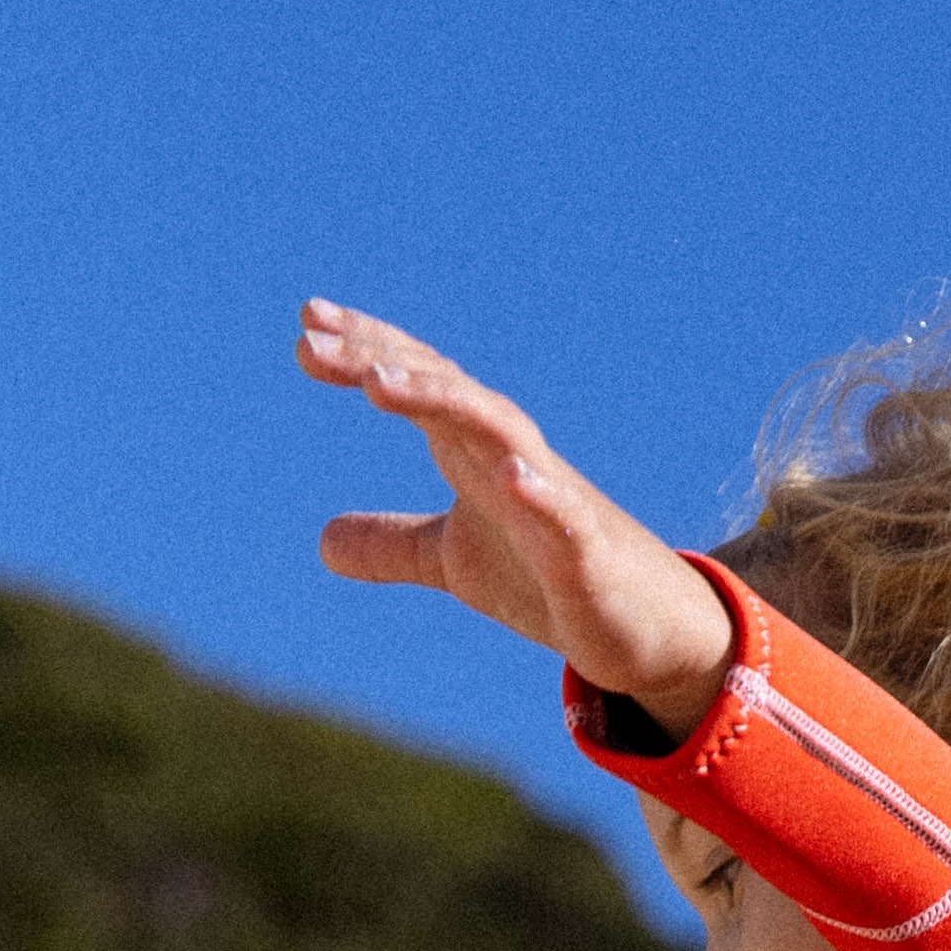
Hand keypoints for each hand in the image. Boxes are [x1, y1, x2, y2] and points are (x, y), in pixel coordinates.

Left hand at [301, 301, 736, 719]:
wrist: (643, 627)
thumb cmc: (548, 578)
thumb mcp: (456, 562)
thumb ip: (394, 544)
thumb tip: (322, 543)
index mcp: (477, 452)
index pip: (421, 383)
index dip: (368, 351)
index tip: (308, 324)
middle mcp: (512, 457)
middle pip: (446, 391)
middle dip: (382, 362)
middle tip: (312, 342)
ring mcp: (552, 500)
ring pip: (497, 433)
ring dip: (442, 402)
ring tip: (379, 383)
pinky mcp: (586, 553)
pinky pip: (563, 516)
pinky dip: (538, 492)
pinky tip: (508, 475)